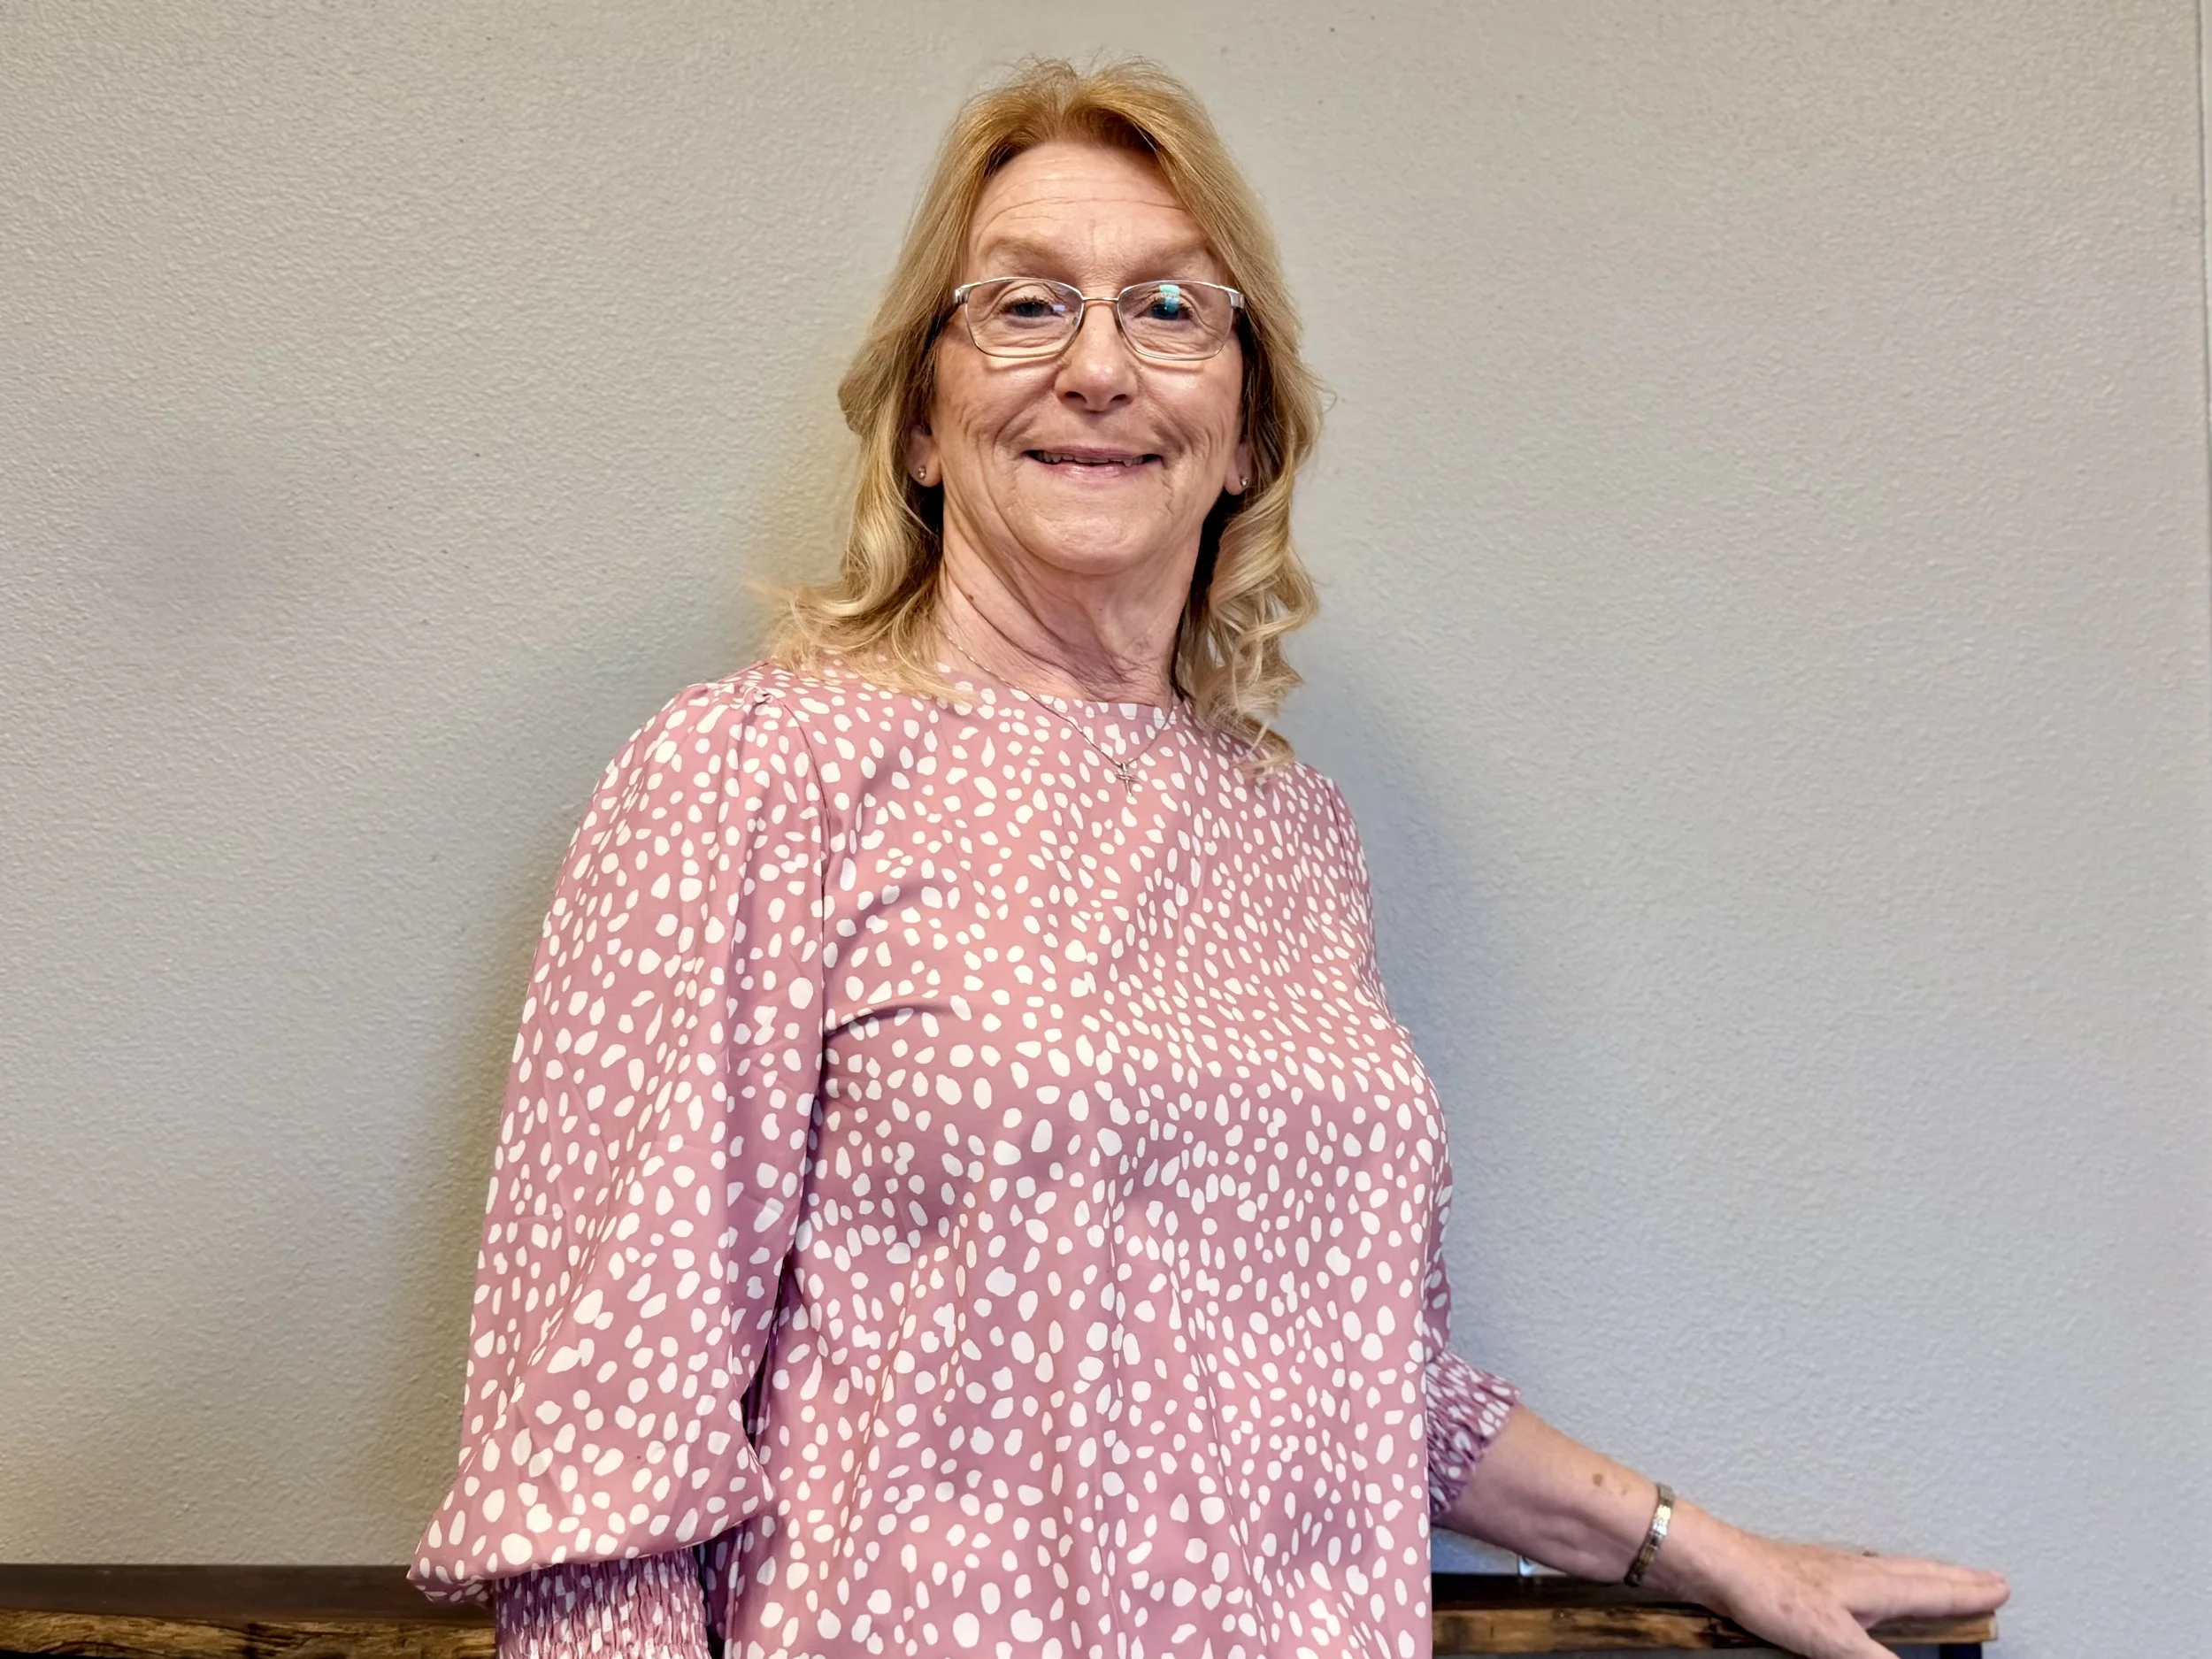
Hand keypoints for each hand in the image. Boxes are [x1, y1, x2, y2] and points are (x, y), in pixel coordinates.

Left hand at [1648, 1503, 2009, 1658]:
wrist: (1715, 1566)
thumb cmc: (1768, 1594)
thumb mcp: (1834, 1642)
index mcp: (1871, 1586)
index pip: (1931, 1592)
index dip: (1966, 1595)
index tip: (2001, 1590)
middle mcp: (1855, 1572)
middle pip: (1918, 1574)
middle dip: (1955, 1579)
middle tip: (1988, 1578)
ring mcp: (1829, 1569)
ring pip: (1891, 1570)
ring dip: (1923, 1575)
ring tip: (1941, 1578)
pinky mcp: (1804, 1573)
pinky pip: (1861, 1572)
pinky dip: (1882, 1576)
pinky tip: (1868, 1583)